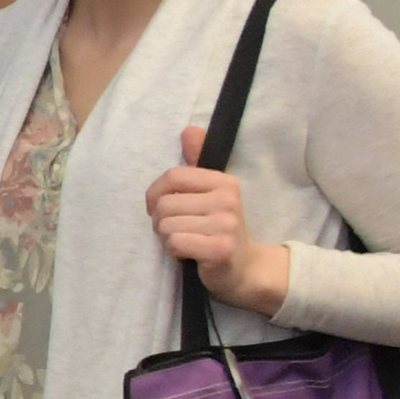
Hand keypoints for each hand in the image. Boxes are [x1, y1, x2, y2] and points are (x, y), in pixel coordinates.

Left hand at [150, 126, 293, 316]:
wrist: (244, 268)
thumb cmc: (218, 229)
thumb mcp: (209, 194)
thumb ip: (197, 163)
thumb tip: (189, 130)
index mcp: (224, 182)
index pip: (171, 176)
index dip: (156, 195)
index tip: (162, 209)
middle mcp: (228, 199)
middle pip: (164, 205)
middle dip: (161, 222)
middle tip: (181, 231)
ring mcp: (226, 224)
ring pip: (165, 226)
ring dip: (168, 238)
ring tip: (188, 242)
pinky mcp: (220, 249)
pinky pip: (174, 243)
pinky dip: (175, 252)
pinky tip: (191, 254)